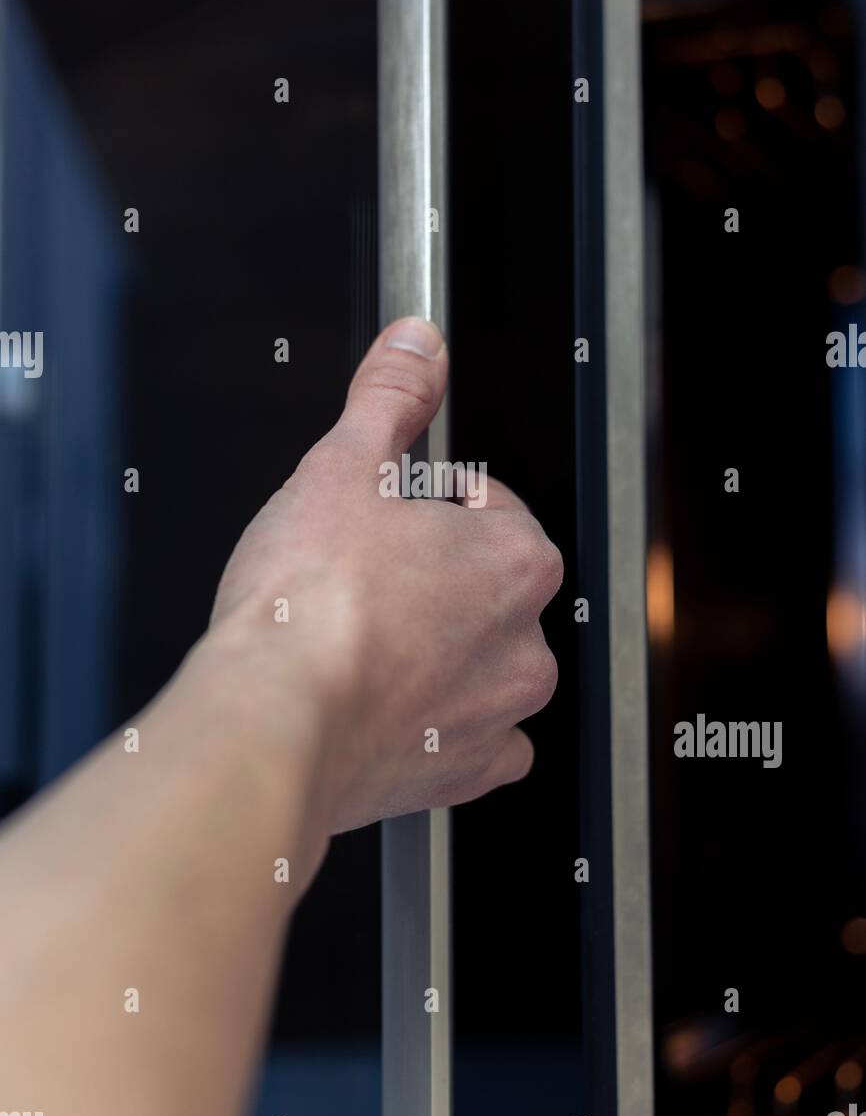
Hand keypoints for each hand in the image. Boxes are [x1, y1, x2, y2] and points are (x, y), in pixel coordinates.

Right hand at [208, 318, 562, 835]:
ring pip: (489, 665)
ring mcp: (500, 711)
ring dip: (444, 650)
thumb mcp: (344, 465)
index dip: (432, 499)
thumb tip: (417, 343)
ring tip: (371, 643)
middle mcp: (525, 640)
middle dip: (437, 575)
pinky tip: (395, 707)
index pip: (489, 504)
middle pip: (488, 586)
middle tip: (368, 577)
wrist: (273, 723)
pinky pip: (479, 743)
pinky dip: (446, 726)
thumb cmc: (307, 606)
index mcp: (514, 557)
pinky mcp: (465, 771)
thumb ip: (392, 394)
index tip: (390, 511)